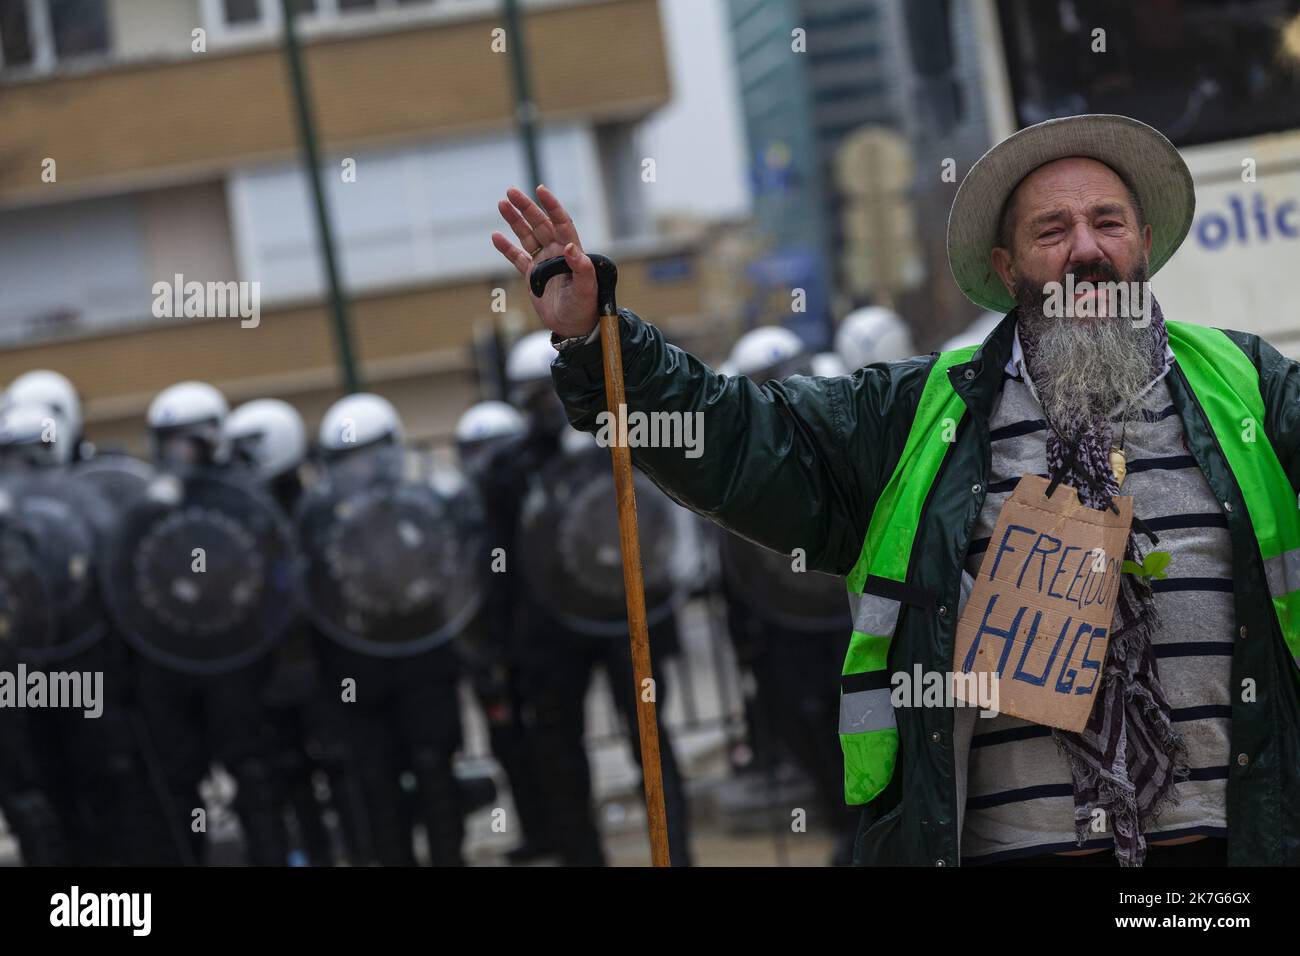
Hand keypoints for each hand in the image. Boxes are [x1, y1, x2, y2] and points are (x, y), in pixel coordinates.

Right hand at [492, 185, 598, 338]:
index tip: (541, 190)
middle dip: (526, 207)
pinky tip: (496, 235)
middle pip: (540, 224)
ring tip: (502, 203)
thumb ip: (581, 268)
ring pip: (527, 236)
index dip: (552, 206)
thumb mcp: (587, 288)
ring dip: (515, 220)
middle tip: (510, 192)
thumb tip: (572, 247)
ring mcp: (543, 262)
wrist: (574, 327)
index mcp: (571, 251)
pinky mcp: (531, 275)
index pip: (561, 222)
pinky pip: (517, 257)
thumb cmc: (586, 307)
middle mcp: (556, 252)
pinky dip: (506, 247)